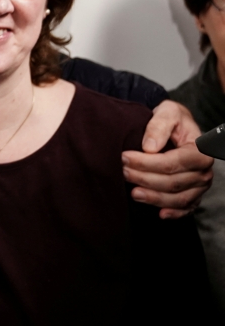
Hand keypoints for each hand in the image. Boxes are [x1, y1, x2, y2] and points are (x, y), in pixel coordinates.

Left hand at [123, 99, 213, 218]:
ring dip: (154, 198)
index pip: (173, 163)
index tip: (124, 157)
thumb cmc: (172, 119)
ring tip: (133, 192)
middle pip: (172, 182)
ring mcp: (199, 185)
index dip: (147, 163)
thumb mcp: (167, 112)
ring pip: (177, 198)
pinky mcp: (193, 195)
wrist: (175, 127)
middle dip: (144, 178)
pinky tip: (159, 214)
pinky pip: (186, 208)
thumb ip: (159, 125)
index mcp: (200, 151)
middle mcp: (203, 171)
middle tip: (122, 171)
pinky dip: (174, 213)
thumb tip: (150, 147)